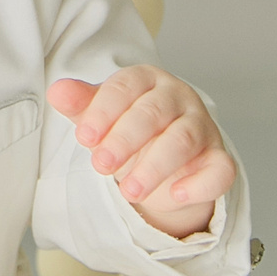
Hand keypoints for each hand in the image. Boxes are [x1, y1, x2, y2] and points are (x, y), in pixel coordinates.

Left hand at [47, 67, 232, 240]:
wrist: (164, 158)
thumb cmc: (129, 129)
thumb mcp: (101, 117)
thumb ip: (81, 105)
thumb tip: (57, 92)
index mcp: (147, 80)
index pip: (125, 87)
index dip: (103, 111)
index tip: (84, 137)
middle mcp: (178, 98)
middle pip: (153, 112)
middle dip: (125, 139)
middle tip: (100, 165)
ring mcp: (202, 127)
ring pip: (183, 140)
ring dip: (155, 166)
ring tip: (129, 192)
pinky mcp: (218, 159)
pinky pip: (219, 170)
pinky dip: (199, 184)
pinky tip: (175, 195)